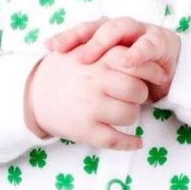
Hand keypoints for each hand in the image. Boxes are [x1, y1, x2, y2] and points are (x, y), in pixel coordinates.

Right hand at [24, 45, 167, 150]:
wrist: (32, 95)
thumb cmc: (62, 71)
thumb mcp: (80, 49)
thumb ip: (105, 46)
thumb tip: (135, 51)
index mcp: (96, 59)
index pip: (134, 62)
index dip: (151, 70)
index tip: (158, 75)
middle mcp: (95, 81)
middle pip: (136, 90)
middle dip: (141, 95)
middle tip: (136, 96)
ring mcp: (90, 106)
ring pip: (130, 115)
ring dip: (133, 116)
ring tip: (125, 113)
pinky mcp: (85, 129)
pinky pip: (116, 139)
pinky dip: (131, 143)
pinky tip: (136, 142)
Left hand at [44, 17, 181, 101]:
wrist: (169, 74)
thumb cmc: (133, 73)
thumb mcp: (109, 72)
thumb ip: (90, 69)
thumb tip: (56, 72)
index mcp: (106, 33)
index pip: (84, 30)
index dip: (67, 36)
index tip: (49, 47)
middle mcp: (121, 28)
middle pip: (98, 26)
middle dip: (83, 39)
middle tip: (72, 56)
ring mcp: (140, 31)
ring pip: (120, 27)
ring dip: (104, 42)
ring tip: (91, 57)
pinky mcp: (159, 41)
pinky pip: (147, 45)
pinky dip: (137, 53)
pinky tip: (126, 62)